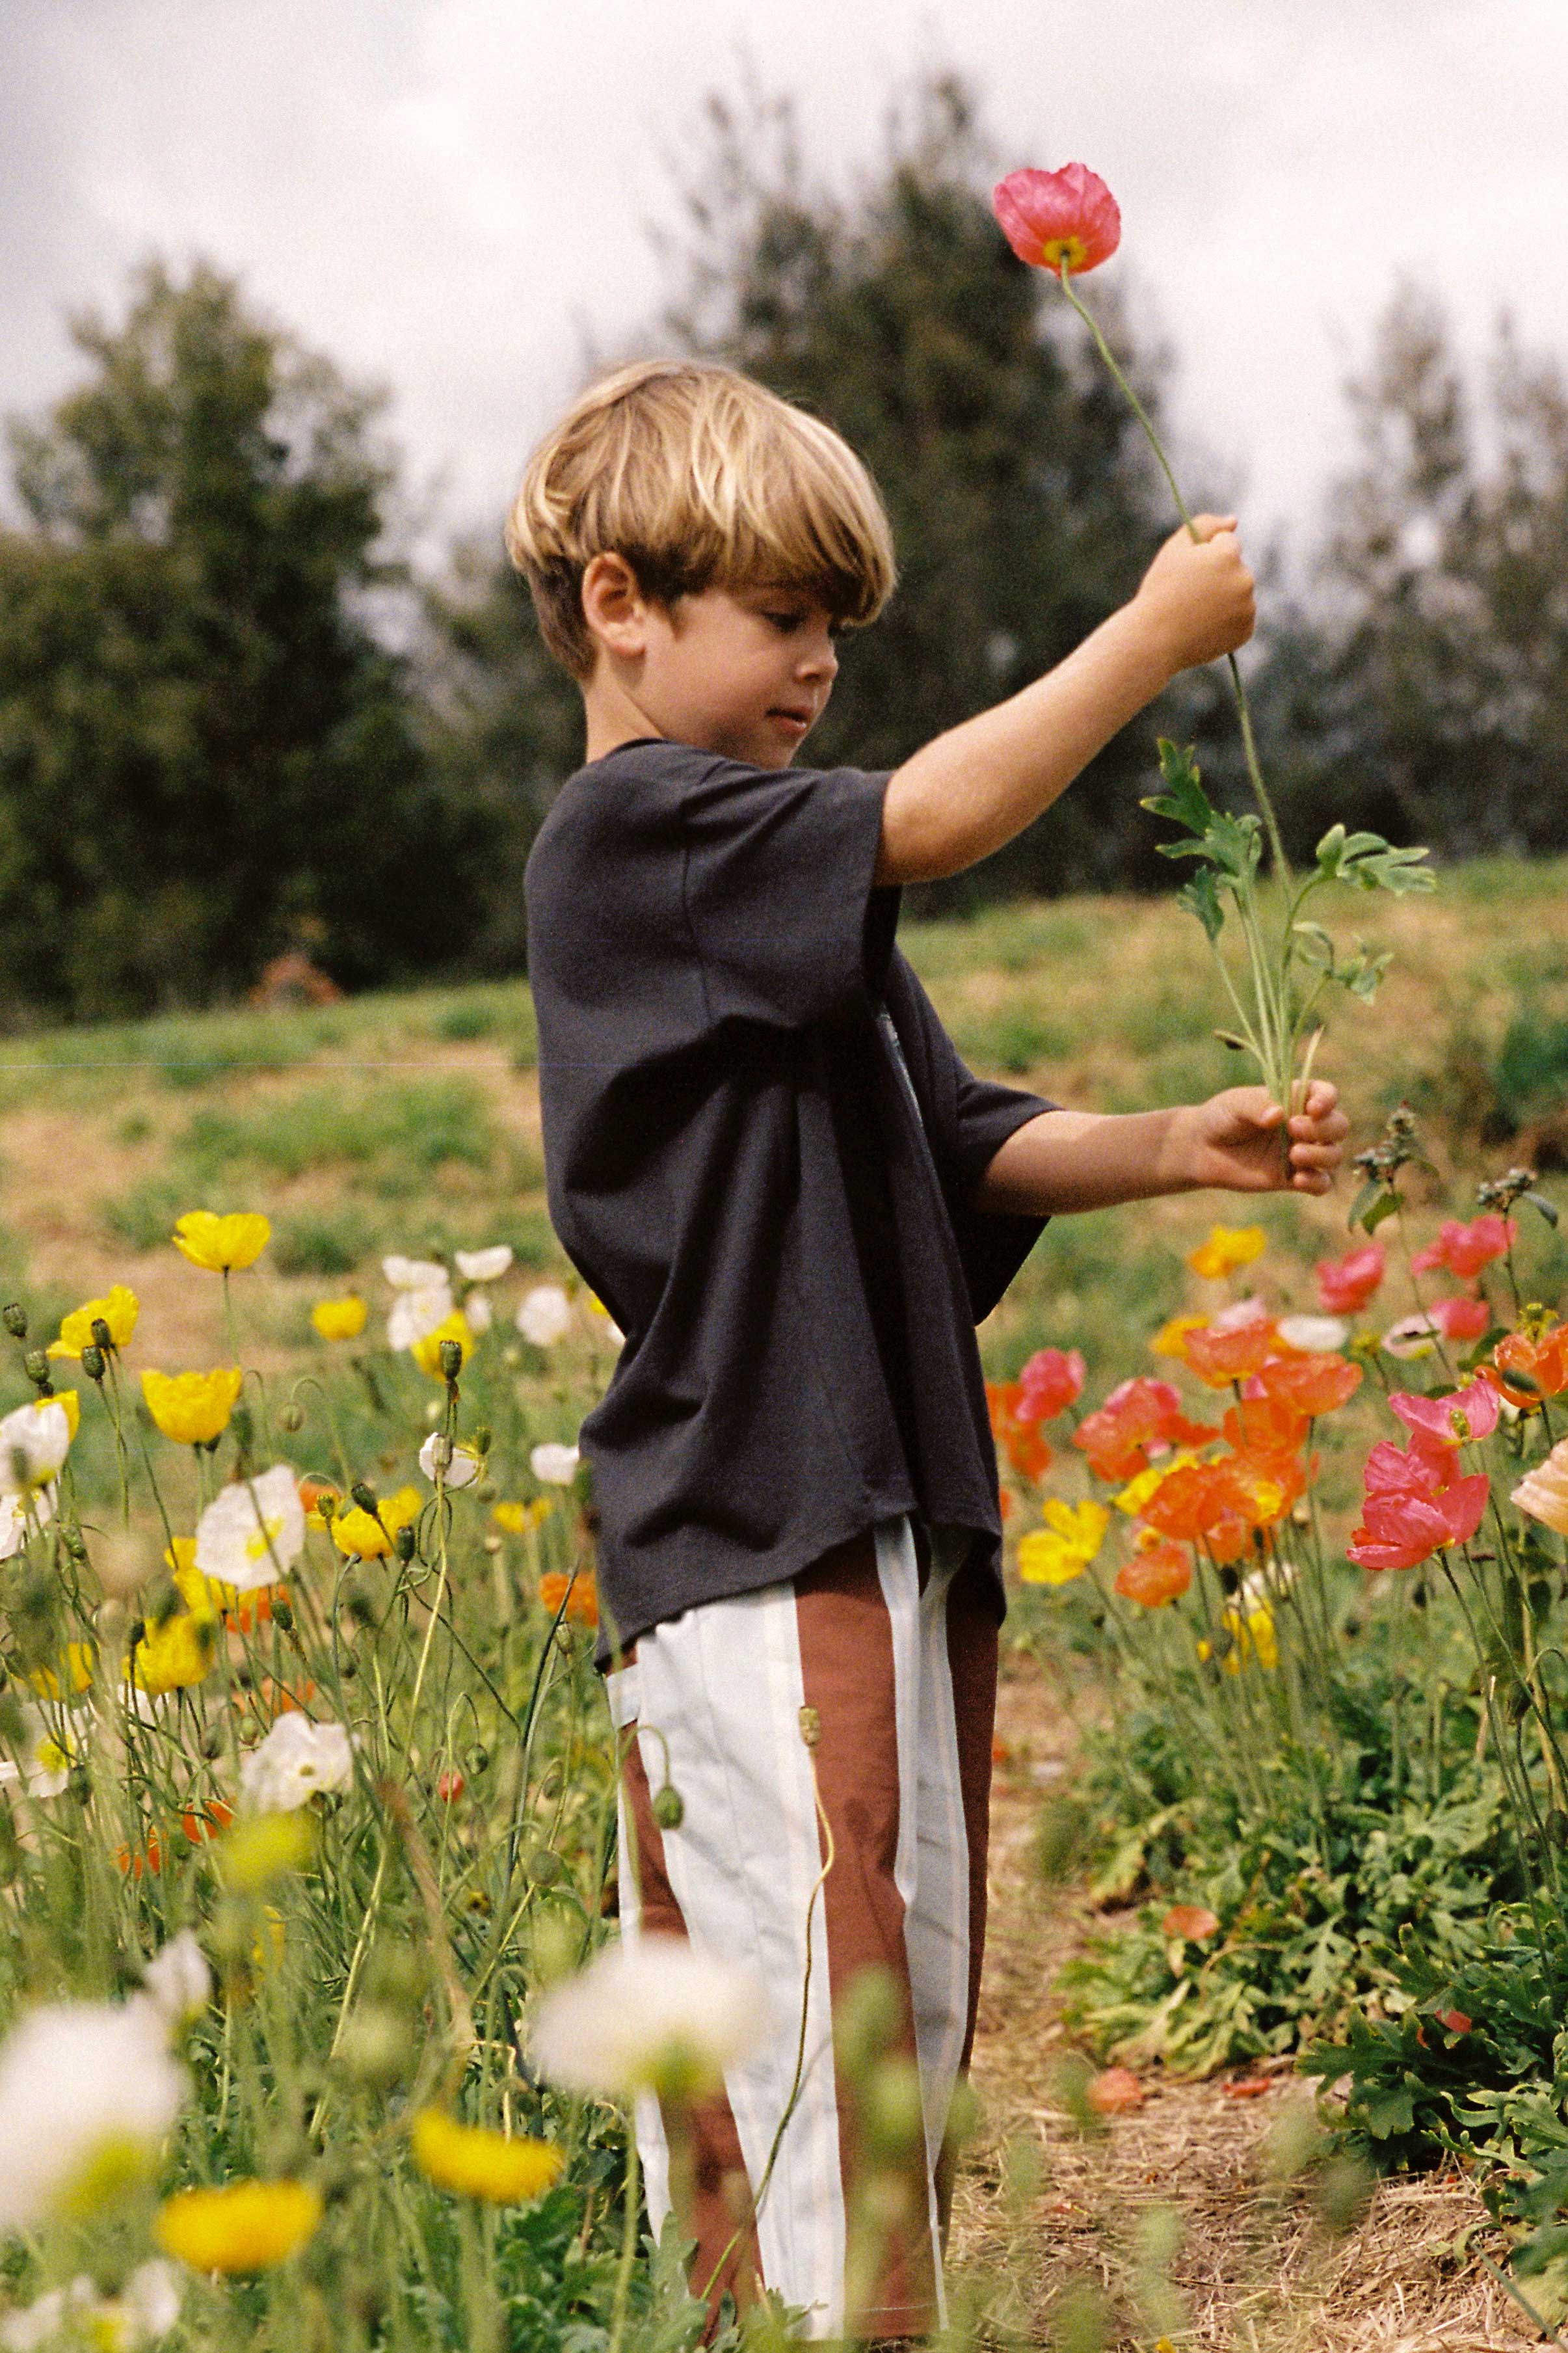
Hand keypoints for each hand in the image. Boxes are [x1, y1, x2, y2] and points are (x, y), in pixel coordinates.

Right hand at [1132, 514, 1255, 674]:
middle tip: (1189, 595)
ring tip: (1195, 613)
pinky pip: (1240, 617)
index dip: (1204, 555)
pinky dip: (1226, 621)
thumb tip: (1233, 520)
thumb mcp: (1175, 549)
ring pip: (1238, 593)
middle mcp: (1245, 579)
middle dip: (1218, 575)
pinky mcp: (1246, 630)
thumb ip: (1205, 525)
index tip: (1188, 572)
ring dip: (1223, 598)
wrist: (1154, 641)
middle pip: (1235, 568)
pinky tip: (1204, 626)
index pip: (1226, 542)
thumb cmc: (1160, 591)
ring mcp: (1248, 607)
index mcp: (1228, 555)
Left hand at [1174, 1082, 1348, 1196]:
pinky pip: (1321, 1184)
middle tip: (1293, 1129)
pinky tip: (1298, 1179)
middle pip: (1339, 1126)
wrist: (1203, 1149)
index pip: (1327, 1094)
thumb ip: (1256, 1106)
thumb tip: (1278, 1115)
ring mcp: (1302, 1152)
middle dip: (1323, 1129)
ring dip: (1320, 1155)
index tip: (1312, 1108)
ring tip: (1293, 1154)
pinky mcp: (1294, 1179)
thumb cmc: (1222, 1117)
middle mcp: (1306, 1125)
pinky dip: (1317, 1183)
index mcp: (1297, 1099)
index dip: (1327, 1100)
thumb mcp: (1235, 1104)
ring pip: (1334, 1155)